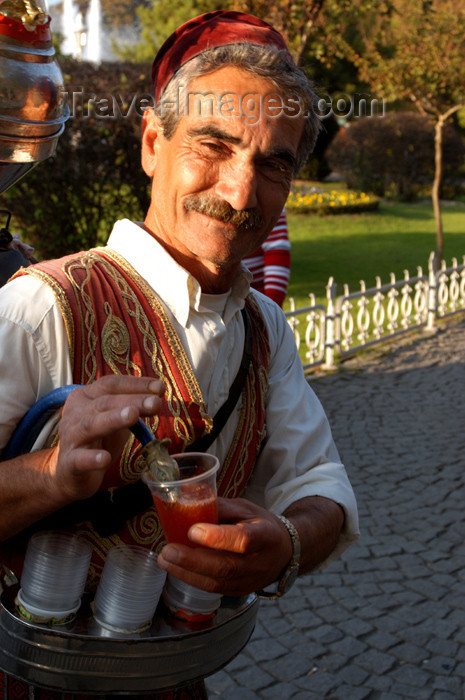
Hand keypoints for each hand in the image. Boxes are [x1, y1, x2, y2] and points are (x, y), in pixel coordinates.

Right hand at [46, 375, 163, 505]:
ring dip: (113, 419)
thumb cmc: (96, 440)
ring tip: (133, 416)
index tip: (160, 388)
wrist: (68, 473)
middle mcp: (76, 413)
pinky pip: (80, 459)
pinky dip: (92, 458)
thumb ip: (133, 408)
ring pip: (91, 425)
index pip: (111, 384)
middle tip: (156, 403)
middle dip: (132, 401)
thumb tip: (157, 398)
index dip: (136, 384)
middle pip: (105, 402)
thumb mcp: (115, 420)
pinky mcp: (69, 463)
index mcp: (86, 397)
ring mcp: (70, 437)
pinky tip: (105, 458)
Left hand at [157, 497, 291, 595]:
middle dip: (192, 560)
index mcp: (266, 535)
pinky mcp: (240, 591)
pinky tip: (176, 568)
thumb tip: (189, 502)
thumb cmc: (260, 525)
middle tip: (168, 550)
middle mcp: (260, 562)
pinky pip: (214, 589)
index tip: (193, 531)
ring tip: (165, 559)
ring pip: (217, 583)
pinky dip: (192, 579)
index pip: (243, 540)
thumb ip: (220, 507)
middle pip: (226, 567)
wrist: (283, 552)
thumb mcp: (246, 508)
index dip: (217, 538)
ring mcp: (251, 581)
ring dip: (186, 573)